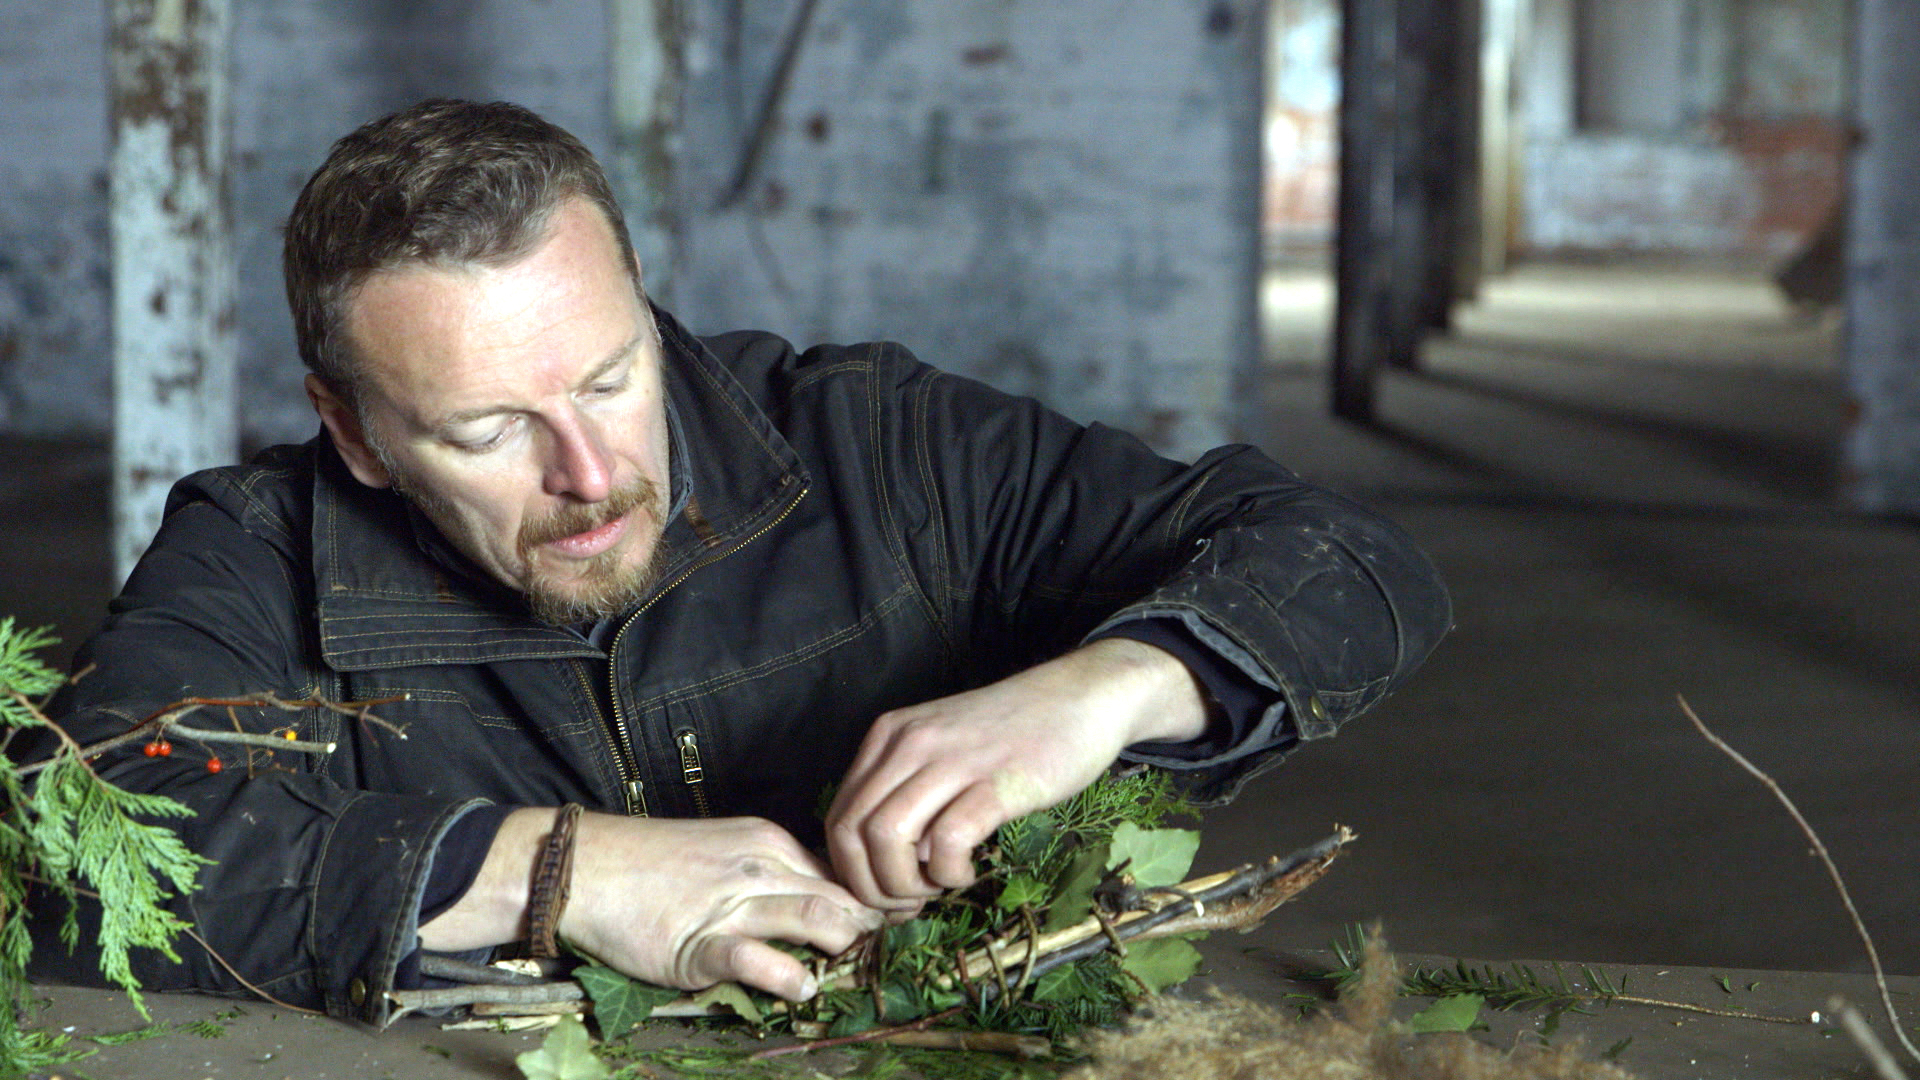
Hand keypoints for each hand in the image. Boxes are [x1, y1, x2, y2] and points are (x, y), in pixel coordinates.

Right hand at [422, 811, 882, 1000]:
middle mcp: (759, 865)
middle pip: (841, 893)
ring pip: (813, 914)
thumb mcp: (725, 850)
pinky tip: (801, 987)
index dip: (872, 901)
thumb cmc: (654, 864)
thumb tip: (822, 903)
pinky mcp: (701, 942)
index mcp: (769, 841)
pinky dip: (789, 976)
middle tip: (882, 956)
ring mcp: (732, 903)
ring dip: (843, 945)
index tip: (891, 927)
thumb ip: (772, 873)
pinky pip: (758, 959)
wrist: (586, 868)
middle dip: (871, 927)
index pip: (842, 871)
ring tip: (848, 968)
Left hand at [824, 637, 1207, 911]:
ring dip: (903, 885)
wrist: (1081, 697)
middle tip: (908, 904)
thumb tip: (883, 860)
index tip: (884, 894)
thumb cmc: (1013, 731)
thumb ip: (907, 790)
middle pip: (850, 833)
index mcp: (889, 736)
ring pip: (886, 838)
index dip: (851, 871)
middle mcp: (909, 743)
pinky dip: (948, 874)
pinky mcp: (996, 782)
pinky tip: (967, 873)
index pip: (838, 816)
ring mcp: (951, 760)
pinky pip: (947, 841)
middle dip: (871, 887)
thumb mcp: (941, 746)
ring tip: (936, 889)